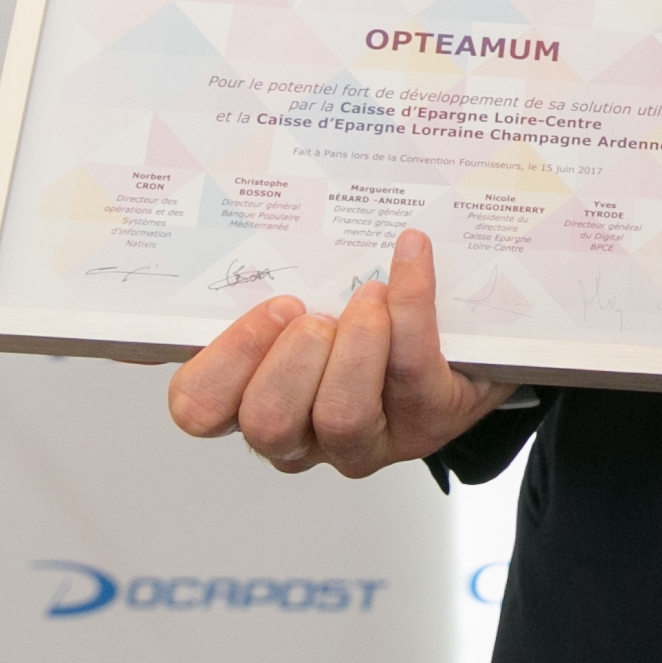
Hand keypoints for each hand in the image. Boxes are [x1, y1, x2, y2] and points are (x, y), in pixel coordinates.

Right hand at [165, 228, 510, 476]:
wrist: (461, 337)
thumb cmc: (363, 319)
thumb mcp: (301, 298)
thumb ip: (258, 280)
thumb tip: (227, 224)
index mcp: (251, 398)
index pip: (200, 408)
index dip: (221, 363)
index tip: (270, 306)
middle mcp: (300, 433)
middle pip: (267, 423)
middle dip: (289, 359)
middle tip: (313, 311)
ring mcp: (365, 438)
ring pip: (342, 415)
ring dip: (355, 346)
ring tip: (369, 296)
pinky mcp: (426, 419)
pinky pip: (412, 369)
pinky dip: (411, 305)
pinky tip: (411, 256)